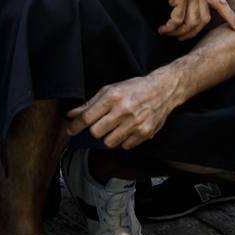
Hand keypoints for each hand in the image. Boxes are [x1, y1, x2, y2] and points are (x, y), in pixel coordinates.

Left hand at [66, 72, 182, 148]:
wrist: (163, 90)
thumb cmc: (135, 88)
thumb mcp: (111, 90)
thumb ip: (90, 103)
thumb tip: (71, 114)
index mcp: (113, 97)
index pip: (87, 118)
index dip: (75, 126)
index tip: (70, 130)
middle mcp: (123, 111)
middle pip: (96, 133)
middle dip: (95, 130)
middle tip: (101, 124)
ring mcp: (135, 124)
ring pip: (109, 143)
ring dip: (109, 137)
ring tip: (116, 127)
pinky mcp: (145, 133)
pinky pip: (125, 146)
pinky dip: (124, 141)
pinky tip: (128, 130)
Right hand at [140, 0, 234, 39]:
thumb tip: (188, 5)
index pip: (221, 1)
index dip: (229, 15)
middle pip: (204, 19)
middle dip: (193, 32)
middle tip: (181, 37)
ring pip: (191, 22)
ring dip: (179, 32)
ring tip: (168, 33)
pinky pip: (177, 20)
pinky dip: (170, 28)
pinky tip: (163, 29)